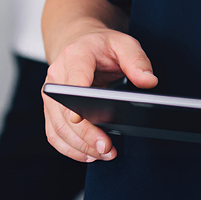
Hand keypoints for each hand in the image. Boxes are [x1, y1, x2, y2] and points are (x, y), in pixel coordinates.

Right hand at [43, 30, 157, 162]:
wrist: (81, 43)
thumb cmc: (103, 46)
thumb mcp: (124, 44)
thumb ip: (137, 60)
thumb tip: (149, 81)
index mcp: (75, 55)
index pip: (73, 77)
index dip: (75, 96)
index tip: (80, 117)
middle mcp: (57, 76)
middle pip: (64, 111)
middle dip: (85, 133)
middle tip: (107, 148)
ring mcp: (51, 95)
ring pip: (59, 127)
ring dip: (79, 145)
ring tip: (104, 154)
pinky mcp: (51, 110)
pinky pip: (55, 134)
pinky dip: (71, 148)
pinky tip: (89, 155)